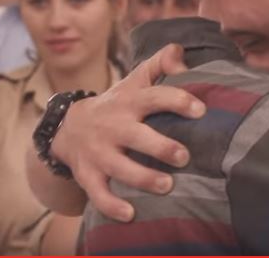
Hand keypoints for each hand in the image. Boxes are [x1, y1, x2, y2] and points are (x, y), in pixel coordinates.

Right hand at [50, 44, 203, 221]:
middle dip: (160, 147)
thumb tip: (181, 53)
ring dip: (143, 179)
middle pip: (136, 136)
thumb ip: (159, 64)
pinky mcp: (88, 175)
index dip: (177, 101)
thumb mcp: (134, 81)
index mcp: (129, 102)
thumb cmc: (117, 104)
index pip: (154, 97)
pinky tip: (131, 214)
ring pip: (120, 168)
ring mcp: (99, 152)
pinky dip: (112, 206)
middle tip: (184, 157)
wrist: (67, 127)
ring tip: (167, 186)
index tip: (200, 110)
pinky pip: (98, 194)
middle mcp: (113, 126)